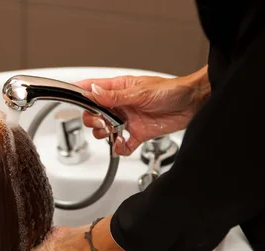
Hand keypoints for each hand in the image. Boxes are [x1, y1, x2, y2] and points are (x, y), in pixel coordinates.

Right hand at [74, 65, 210, 154]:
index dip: (80, 93)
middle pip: (94, 113)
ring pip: (106, 130)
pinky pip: (123, 144)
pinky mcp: (139, 133)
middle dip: (93, 119)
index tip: (71, 98)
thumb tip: (93, 92)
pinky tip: (122, 145)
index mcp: (119, 88)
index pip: (93, 88)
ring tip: (113, 132)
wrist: (192, 103)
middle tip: (101, 121)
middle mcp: (121, 104)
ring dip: (106, 134)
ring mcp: (129, 119)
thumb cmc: (171, 90)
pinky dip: (120, 148)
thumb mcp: (140, 92)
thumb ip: (115, 96)